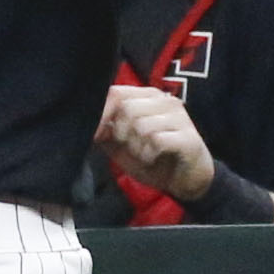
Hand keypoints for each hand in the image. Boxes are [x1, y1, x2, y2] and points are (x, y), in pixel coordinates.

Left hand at [98, 84, 213, 202]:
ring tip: (145, 154)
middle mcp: (165, 101)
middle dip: (122, 134)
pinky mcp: (188, 137)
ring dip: (136, 147)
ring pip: (141, 125)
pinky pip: (156, 141)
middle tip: (132, 147)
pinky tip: (154, 159)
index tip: (97, 135)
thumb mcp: (123, 144)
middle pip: (127, 109)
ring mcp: (180, 118)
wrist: (185, 181)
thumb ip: (105, 130)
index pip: (116, 92)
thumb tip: (85, 122)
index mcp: (148, 97)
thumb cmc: (153, 159)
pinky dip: (149, 155)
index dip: (101, 113)